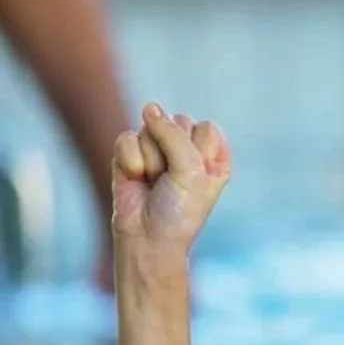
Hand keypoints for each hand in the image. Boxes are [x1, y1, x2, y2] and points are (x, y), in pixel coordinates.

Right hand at [111, 103, 229, 251]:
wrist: (147, 237)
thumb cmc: (178, 210)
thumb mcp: (190, 171)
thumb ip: (174, 134)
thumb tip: (150, 107)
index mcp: (213, 156)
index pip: (206, 128)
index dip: (196, 150)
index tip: (194, 177)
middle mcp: (188, 149)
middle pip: (178, 122)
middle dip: (172, 153)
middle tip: (171, 181)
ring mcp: (158, 149)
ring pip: (150, 128)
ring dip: (151, 160)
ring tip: (154, 182)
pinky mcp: (131, 153)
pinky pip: (127, 137)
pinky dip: (130, 161)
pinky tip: (136, 178)